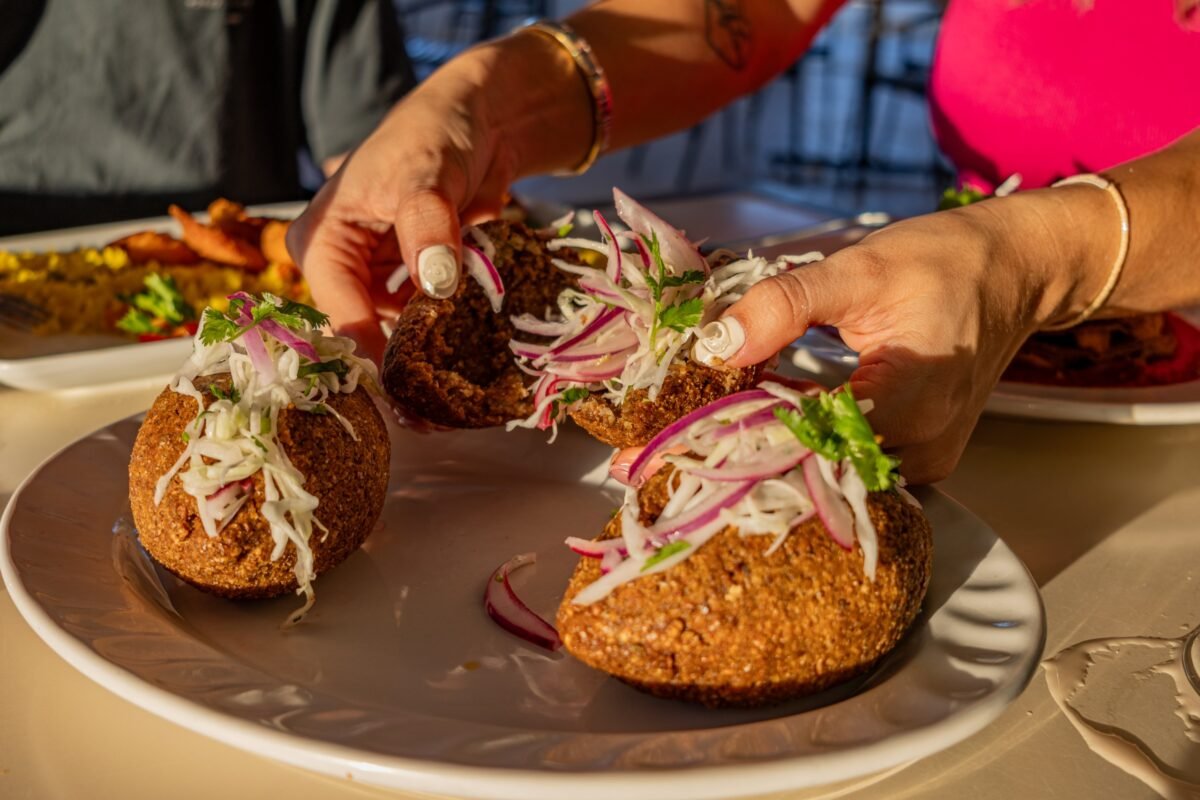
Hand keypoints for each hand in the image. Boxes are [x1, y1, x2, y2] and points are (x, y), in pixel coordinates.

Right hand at [287, 34, 591, 363]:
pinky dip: (447, 337)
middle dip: (399, 367)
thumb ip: (428, 231)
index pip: (341, 312)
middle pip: (365, 332)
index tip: (407, 394)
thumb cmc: (434, 136)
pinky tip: (469, 361)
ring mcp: (378, 279)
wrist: (480, 121)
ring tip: (455, 391)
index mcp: (321, 241)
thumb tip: (434, 284)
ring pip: (397, 334)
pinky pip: (426, 322)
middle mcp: (341, 267)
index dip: (372, 355)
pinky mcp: (412, 285)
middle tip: (432, 411)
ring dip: (427, 357)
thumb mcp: (424, 178)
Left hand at [686, 200, 1097, 482]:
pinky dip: (807, 447)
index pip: (803, 444)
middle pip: (813, 470)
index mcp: (909, 405)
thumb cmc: (945, 263)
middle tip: (676, 436)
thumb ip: (785, 305)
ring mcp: (924, 463)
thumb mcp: (859, 268)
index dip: (739, 434)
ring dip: (774, 451)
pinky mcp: (919, 459)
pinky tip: (767, 422)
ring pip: (829, 474)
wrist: (1015, 272)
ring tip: (713, 427)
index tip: (681, 426)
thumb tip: (717, 344)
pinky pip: (850, 466)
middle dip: (746, 448)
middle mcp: (921, 451)